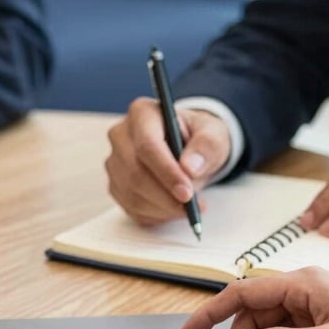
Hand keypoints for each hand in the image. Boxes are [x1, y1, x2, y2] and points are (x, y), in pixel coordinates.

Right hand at [106, 98, 230, 224]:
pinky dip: (156, 215)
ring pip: (132, 195)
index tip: (187, 193)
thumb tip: (190, 167)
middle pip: (136, 173)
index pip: (147, 146)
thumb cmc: (198, 138)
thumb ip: (206, 146)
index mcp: (142, 113)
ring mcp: (115, 163)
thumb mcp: (213, 134)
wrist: (189, 150)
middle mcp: (121, 136)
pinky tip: (173, 208)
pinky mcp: (116, 186)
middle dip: (166, 196)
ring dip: (163, 208)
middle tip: (192, 206)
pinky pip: (132, 208)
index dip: (167, 172)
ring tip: (189, 207)